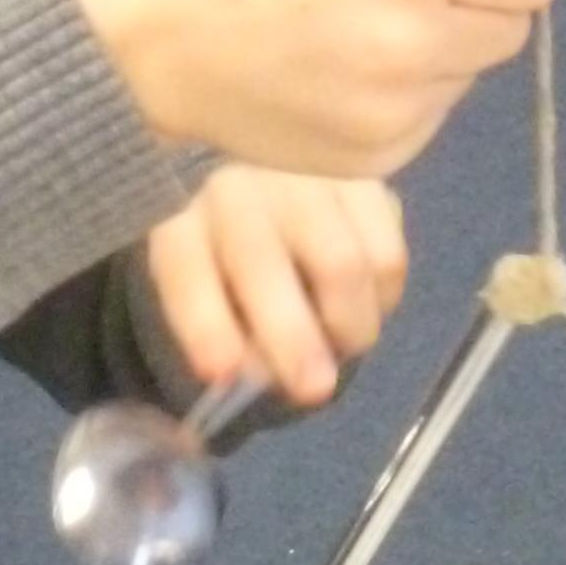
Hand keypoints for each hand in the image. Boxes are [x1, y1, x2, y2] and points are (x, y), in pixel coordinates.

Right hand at [68, 0, 562, 176]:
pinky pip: (431, 119)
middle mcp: (413, 41)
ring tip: (353, 34)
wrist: (150, 46)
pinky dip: (404, 98)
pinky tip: (340, 78)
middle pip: (513, 29)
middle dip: (474, 6)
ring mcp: (397, 111)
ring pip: (470, 75)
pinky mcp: (378, 161)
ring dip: (437, 53)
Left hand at [146, 167, 408, 405]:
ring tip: (343, 344)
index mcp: (179, 219)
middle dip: (291, 337)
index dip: (204, 324)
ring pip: (342, 264)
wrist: (268, 182)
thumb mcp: (205, 291)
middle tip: (314, 389)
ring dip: (349, 326)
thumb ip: (221, 334)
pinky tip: (365, 303)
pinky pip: (386, 255)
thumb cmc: (228, 255)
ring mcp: (301, 175)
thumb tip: (261, 373)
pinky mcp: (362, 180)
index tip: (221, 372)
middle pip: (265, 262)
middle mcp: (235, 186)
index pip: (184, 269)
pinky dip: (382, 298)